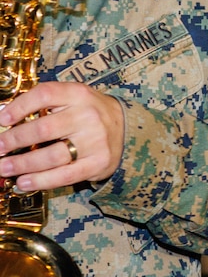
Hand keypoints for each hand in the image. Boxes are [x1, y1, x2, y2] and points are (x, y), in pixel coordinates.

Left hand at [0, 82, 125, 190]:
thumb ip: (44, 104)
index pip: (45, 95)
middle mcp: (88, 116)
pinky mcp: (98, 162)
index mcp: (78, 94)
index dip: (20, 107)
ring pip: (52, 156)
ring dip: (22, 164)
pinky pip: (65, 175)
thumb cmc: (89, 114)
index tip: (2, 119)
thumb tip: (5, 117)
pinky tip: (24, 182)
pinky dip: (41, 181)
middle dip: (14, 140)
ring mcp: (95, 141)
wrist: (127, 129)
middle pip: (44, 129)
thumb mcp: (72, 99)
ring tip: (4, 168)